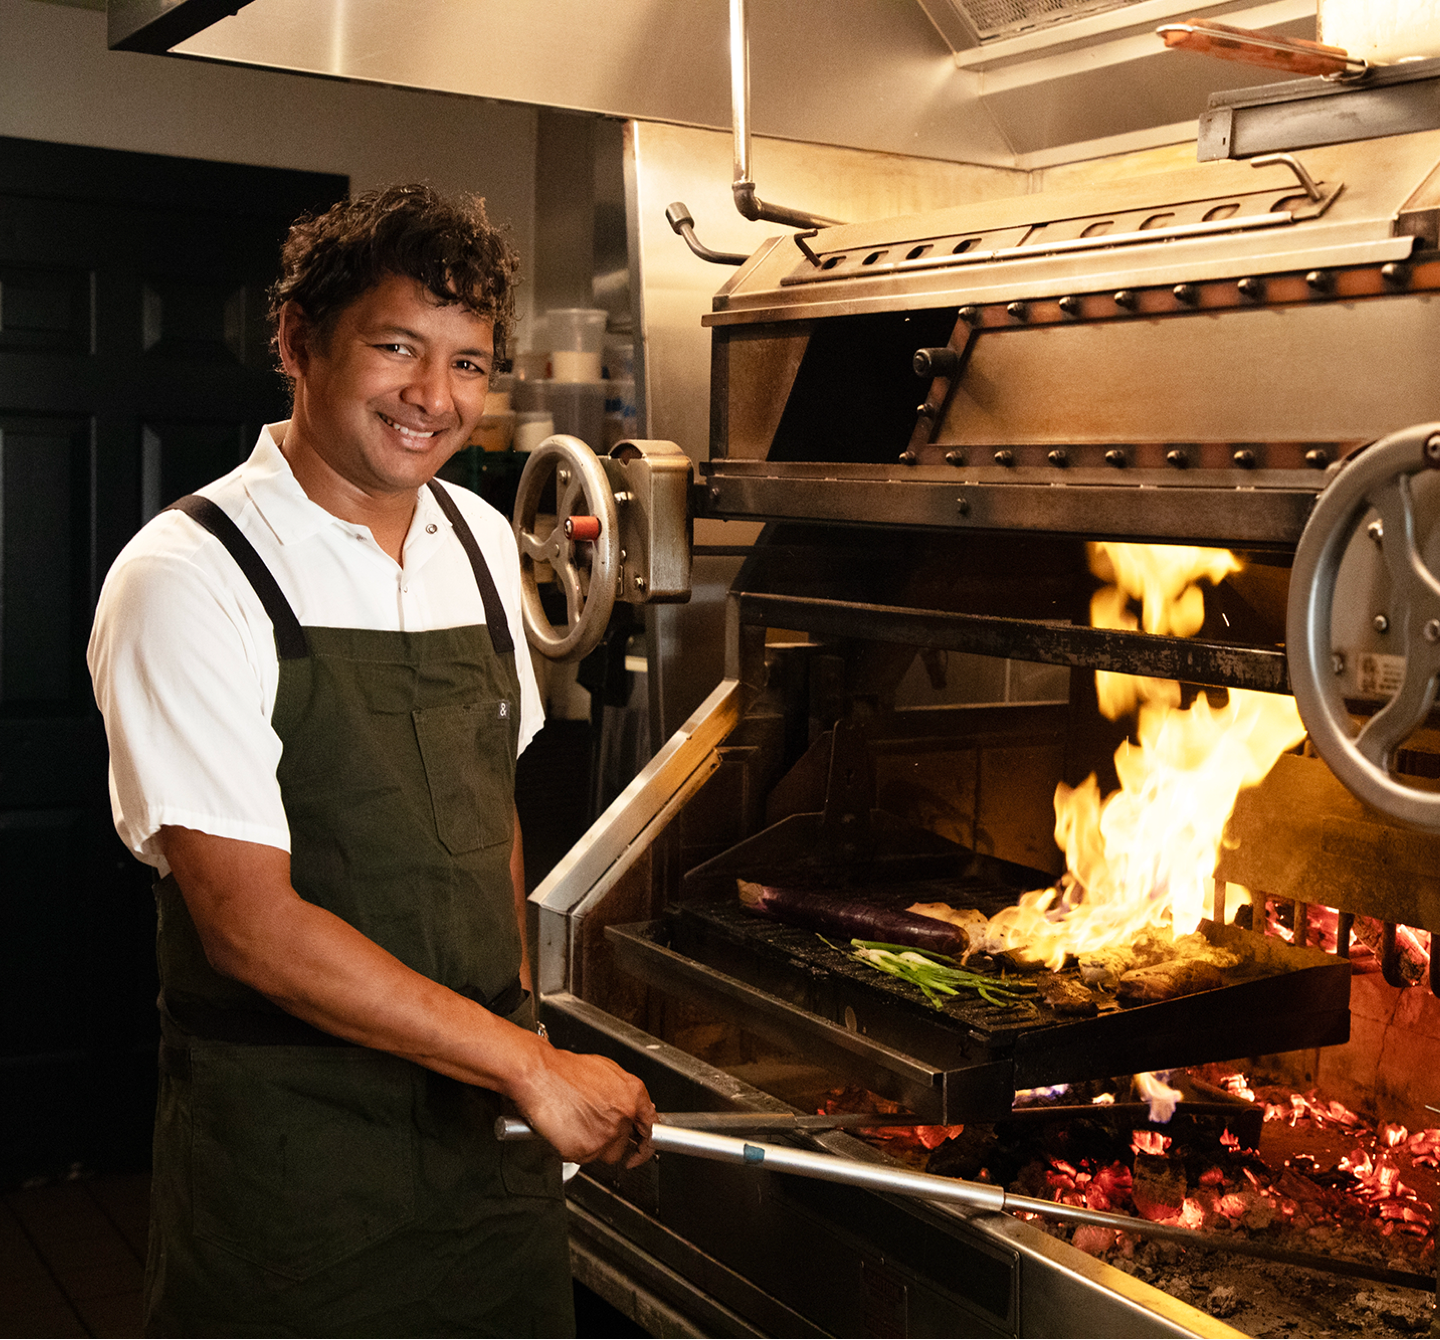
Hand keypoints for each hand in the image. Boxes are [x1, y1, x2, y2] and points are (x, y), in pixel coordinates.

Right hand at [513, 1042, 655, 1168]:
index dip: (645, 1142)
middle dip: (607, 1140)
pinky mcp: (585, 1149)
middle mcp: (623, 1115)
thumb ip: (624, 1094)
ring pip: (603, 1154)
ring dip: (589, 1146)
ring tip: (574, 1124)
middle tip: (589, 1127)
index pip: (651, 1128)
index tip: (640, 1150)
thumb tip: (631, 1108)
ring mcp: (606, 1134)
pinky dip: (571, 1149)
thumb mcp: (605, 1071)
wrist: (539, 1074)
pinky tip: (564, 1130)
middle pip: (622, 1145)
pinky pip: (581, 1158)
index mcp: (632, 1094)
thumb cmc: (565, 1070)